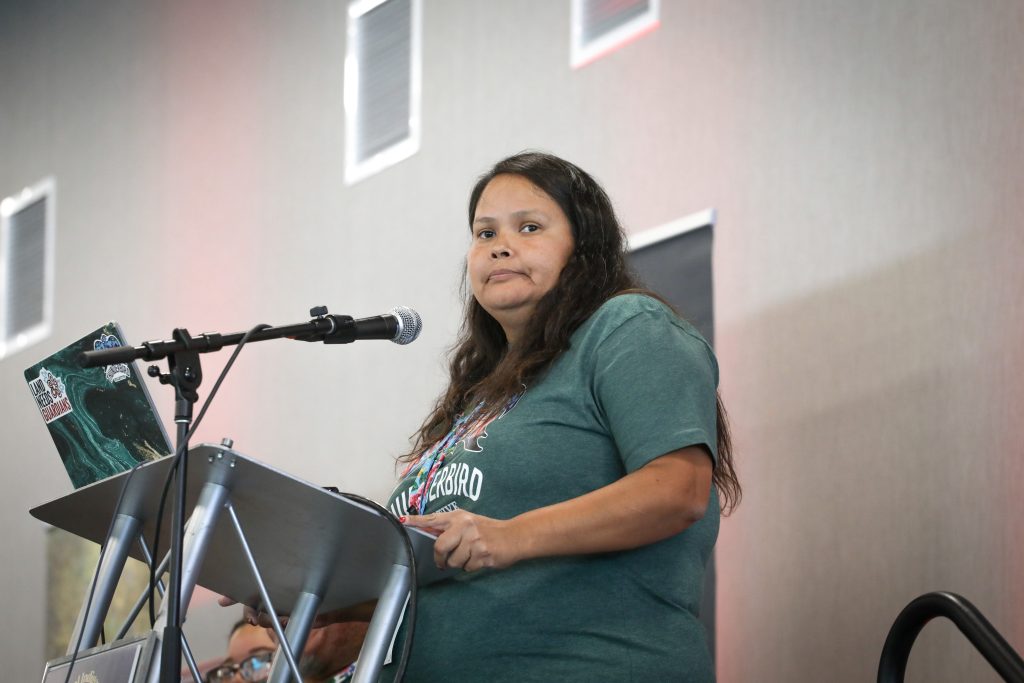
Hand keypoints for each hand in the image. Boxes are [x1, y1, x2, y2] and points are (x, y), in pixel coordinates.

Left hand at [403, 510, 523, 571]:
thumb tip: (432, 538)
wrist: (514, 536)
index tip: (402, 521)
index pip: (433, 519)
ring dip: (460, 563)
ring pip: (453, 561)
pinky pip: (467, 567)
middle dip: (440, 559)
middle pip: (439, 547)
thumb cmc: (489, 530)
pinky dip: (471, 566)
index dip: (417, 521)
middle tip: (444, 562)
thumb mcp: (470, 522)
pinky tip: (480, 559)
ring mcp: (474, 540)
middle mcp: (465, 526)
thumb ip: (452, 528)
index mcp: (459, 517)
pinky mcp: (482, 554)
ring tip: (471, 555)